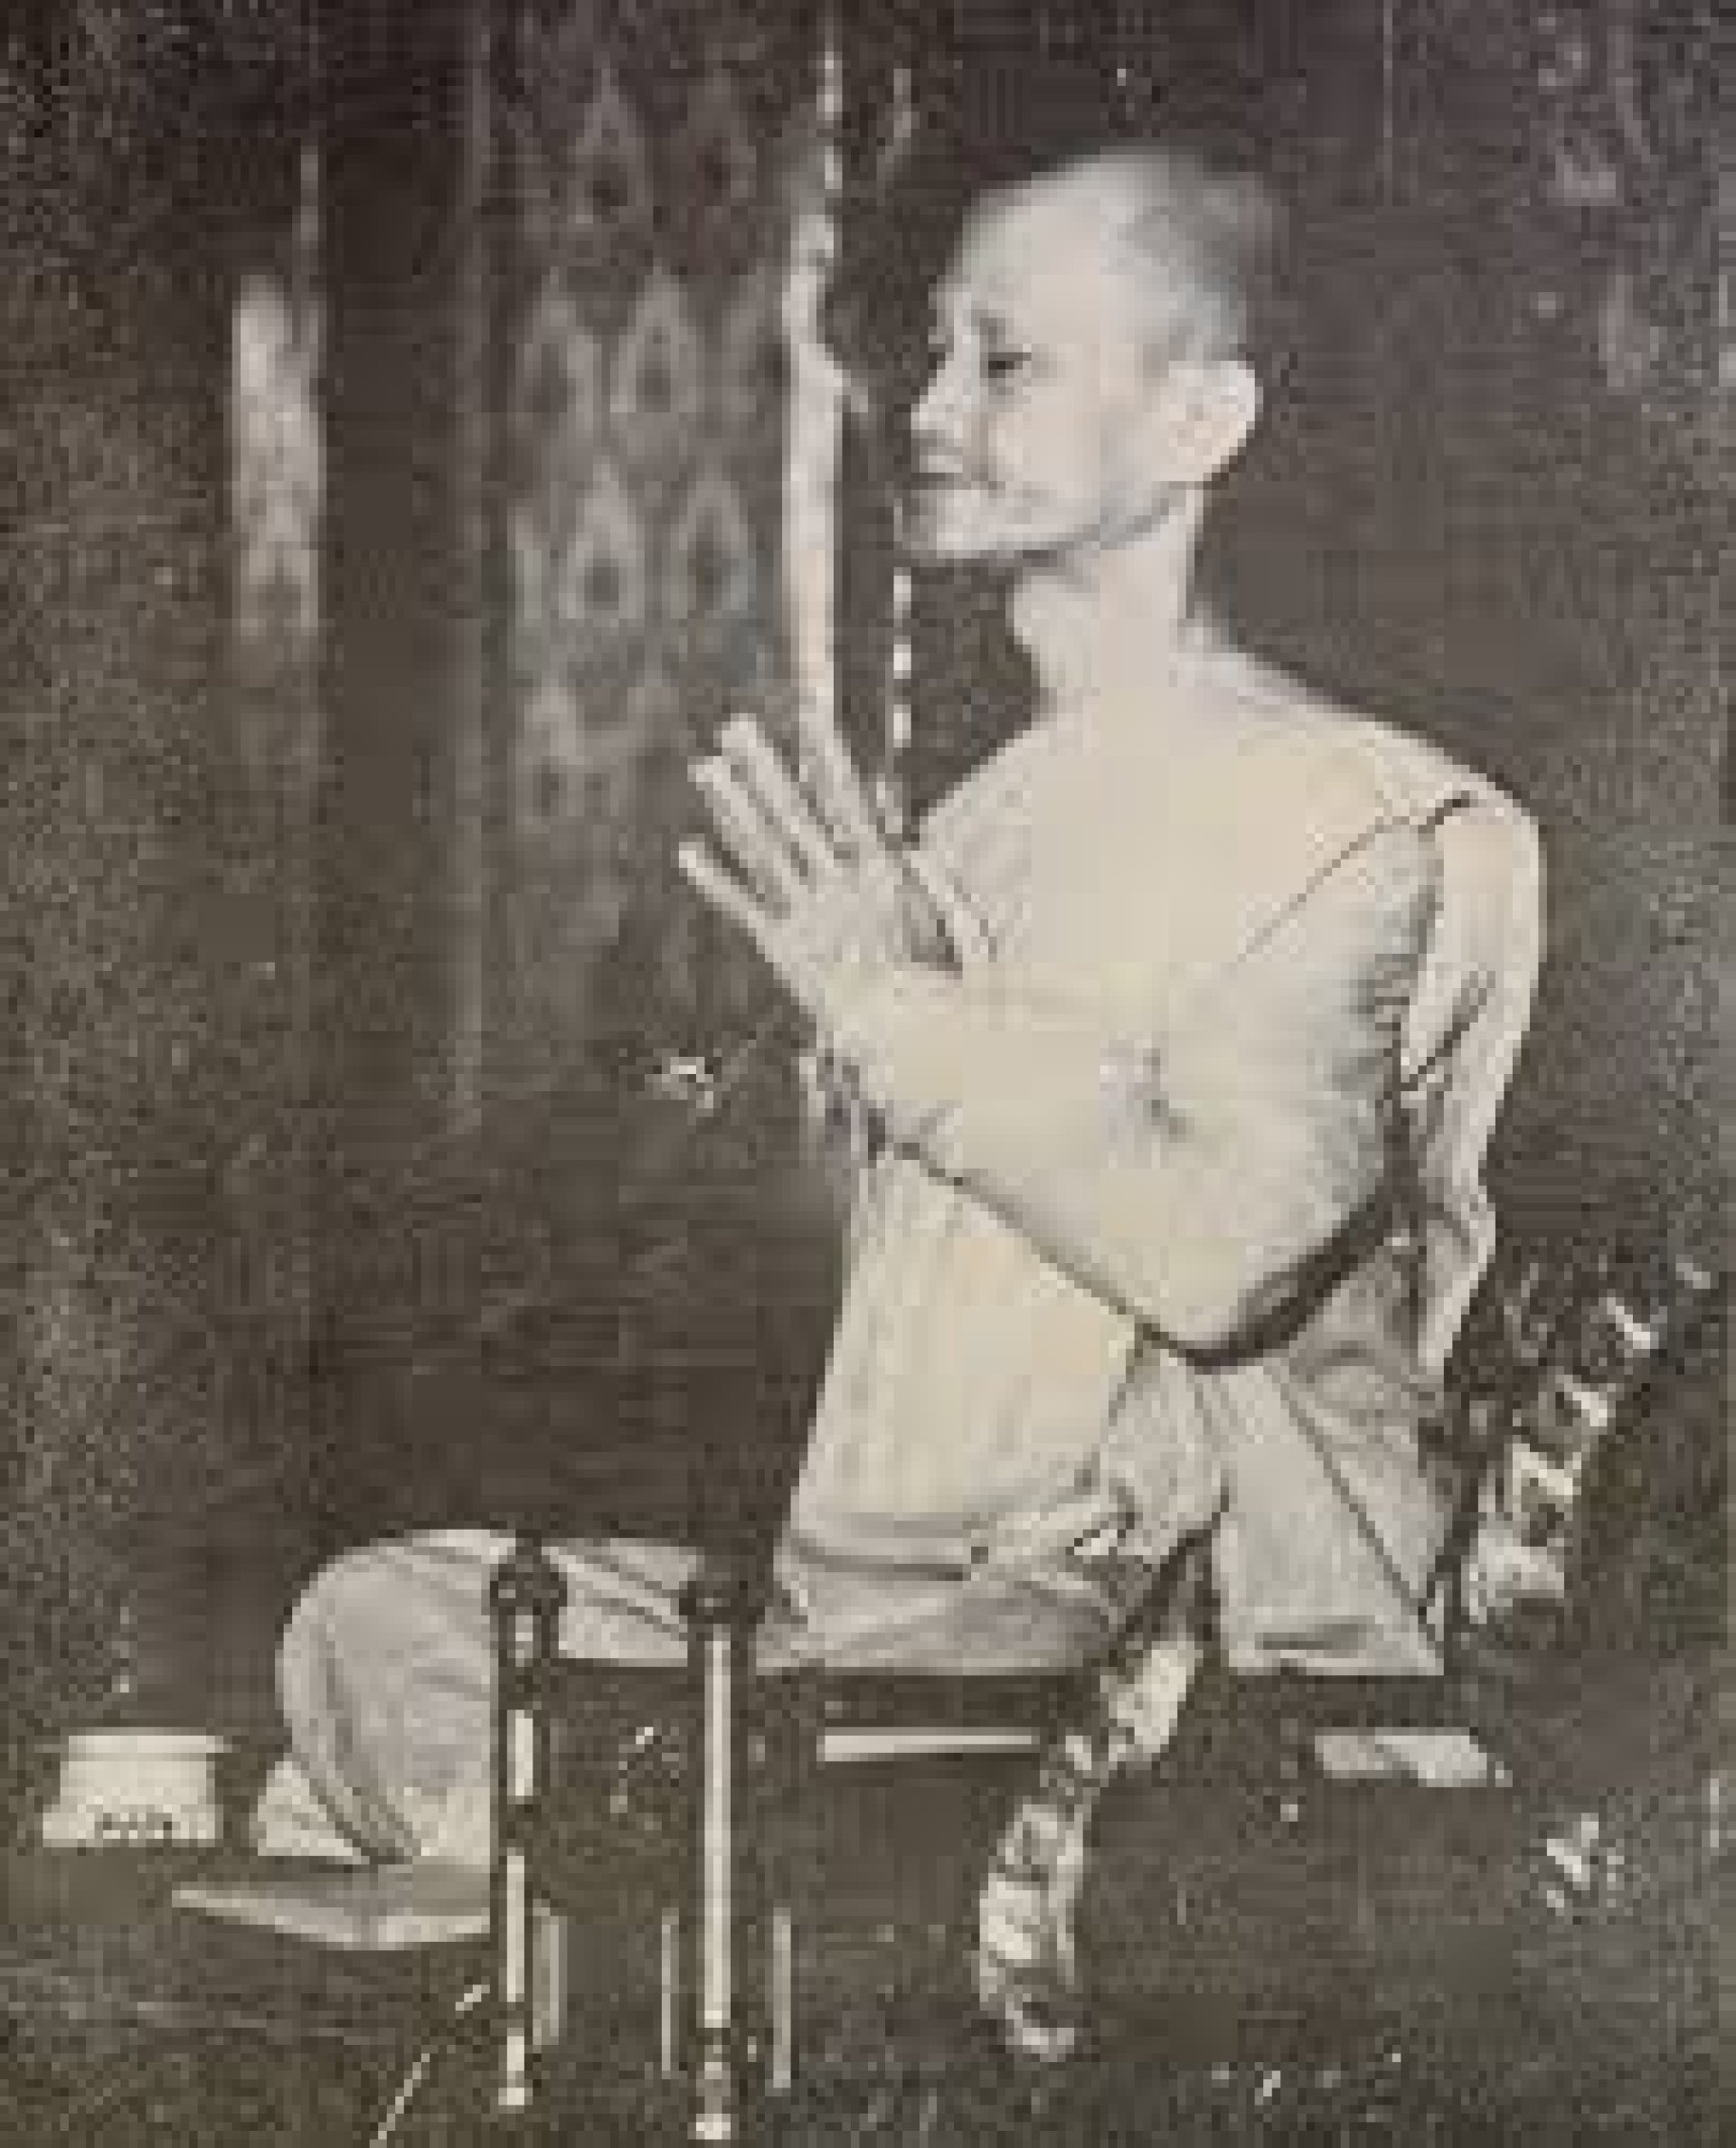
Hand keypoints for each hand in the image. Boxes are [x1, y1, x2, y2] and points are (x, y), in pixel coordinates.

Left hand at [676, 709, 987, 1036]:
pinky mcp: (784, 949)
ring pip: (763, 850)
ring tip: (705, 768)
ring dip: (732, 807)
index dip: (827, 756)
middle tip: (736, 726)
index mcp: (882, 873)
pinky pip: (744, 907)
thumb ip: (924, 878)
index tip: (810, 716)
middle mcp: (840, 885)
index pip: (850, 800)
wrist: (911, 1040)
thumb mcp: (944, 921)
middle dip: (764, 768)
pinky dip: (716, 879)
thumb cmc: (937, 987)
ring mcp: (809, 915)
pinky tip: (689, 850)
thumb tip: (908, 844)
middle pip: (795, 814)